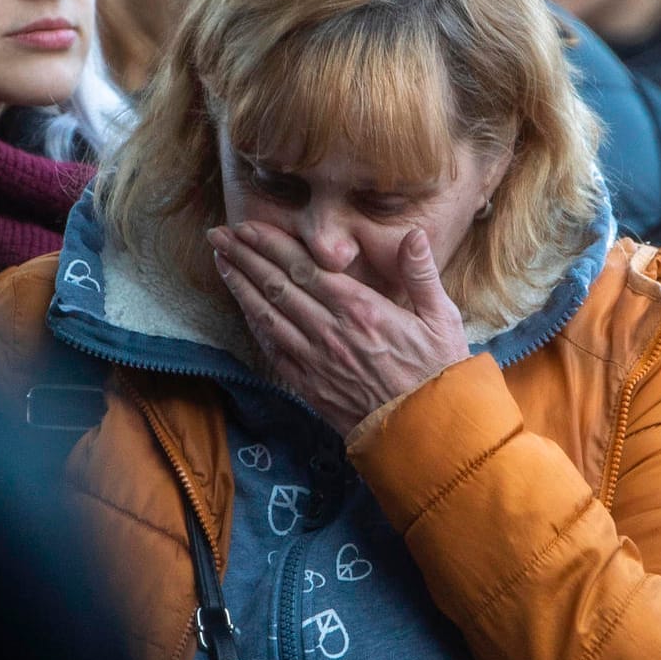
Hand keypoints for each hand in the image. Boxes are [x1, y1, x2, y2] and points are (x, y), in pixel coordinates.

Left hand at [207, 221, 469, 436]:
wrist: (425, 432)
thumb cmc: (437, 373)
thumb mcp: (442, 318)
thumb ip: (421, 274)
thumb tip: (415, 235)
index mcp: (360, 309)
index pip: (304, 268)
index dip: (271, 245)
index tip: (248, 227)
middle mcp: (330, 331)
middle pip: (276, 287)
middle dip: (245, 257)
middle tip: (218, 235)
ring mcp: (315, 360)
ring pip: (267, 316)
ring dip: (240, 287)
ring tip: (221, 263)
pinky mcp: (309, 386)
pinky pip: (273, 350)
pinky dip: (254, 326)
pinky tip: (243, 309)